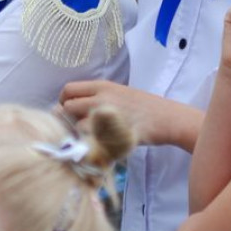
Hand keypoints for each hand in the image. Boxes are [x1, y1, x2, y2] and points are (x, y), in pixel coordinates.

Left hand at [60, 80, 174, 145]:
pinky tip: (98, 145)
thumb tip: (72, 106)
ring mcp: (104, 116)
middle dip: (68, 118)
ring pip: (75, 126)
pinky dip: (89, 144)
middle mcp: (100, 98)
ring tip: (88, 137)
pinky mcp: (110, 134)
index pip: (68, 90)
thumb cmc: (143, 106)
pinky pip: (89, 141)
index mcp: (102, 86)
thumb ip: (97, 97)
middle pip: (67, 107)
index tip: (69, 110)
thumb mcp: (119, 93)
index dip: (64, 101)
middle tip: (76, 126)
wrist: (165, 118)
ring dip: (79, 133)